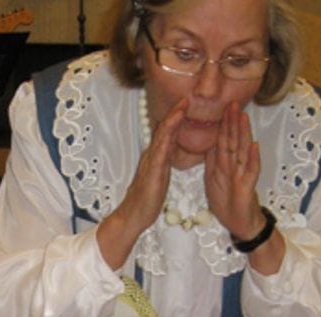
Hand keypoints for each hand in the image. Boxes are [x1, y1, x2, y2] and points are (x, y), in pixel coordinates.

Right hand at [97, 98, 185, 268]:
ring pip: (162, 137)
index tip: (186, 103)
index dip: (176, 117)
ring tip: (182, 107)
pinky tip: (172, 132)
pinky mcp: (152, 173)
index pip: (167, 132)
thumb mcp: (160, 175)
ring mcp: (151, 163)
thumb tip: (171, 147)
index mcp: (156, 157)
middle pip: (164, 129)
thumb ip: (164, 160)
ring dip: (172, 121)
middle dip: (175, 112)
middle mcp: (152, 156)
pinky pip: (160, 154)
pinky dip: (167, 141)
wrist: (134, 215)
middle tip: (186, 97)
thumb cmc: (147, 199)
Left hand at [204, 101, 263, 240]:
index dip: (221, 124)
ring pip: (242, 150)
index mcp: (224, 164)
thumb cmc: (228, 202)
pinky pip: (251, 170)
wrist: (239, 224)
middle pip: (233, 140)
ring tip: (243, 117)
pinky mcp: (247, 186)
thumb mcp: (214, 179)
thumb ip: (212, 161)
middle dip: (232, 122)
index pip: (222, 139)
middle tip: (232, 103)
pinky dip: (252, 158)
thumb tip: (207, 144)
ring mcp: (242, 174)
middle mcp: (235, 166)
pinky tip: (254, 146)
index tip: (220, 106)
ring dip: (243, 133)